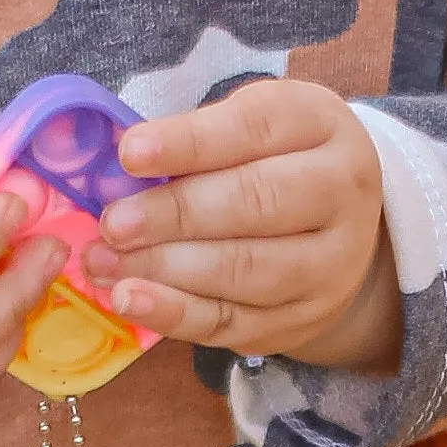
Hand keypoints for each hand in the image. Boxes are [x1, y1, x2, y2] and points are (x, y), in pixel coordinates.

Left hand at [94, 78, 401, 369]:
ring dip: (165, 269)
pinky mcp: (303, 317)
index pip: (254, 130)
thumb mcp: (250, 124)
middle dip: (176, 214)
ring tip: (105, 262)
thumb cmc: (273, 159)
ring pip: (245, 270)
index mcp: (322, 126)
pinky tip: (131, 300)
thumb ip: (196, 136)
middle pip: (257, 203)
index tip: (130, 154)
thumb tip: (122, 161)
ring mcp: (331, 264)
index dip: (189, 143)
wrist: (337, 227)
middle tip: (114, 223)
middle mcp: (341, 192)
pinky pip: (233, 321)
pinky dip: (174, 313)